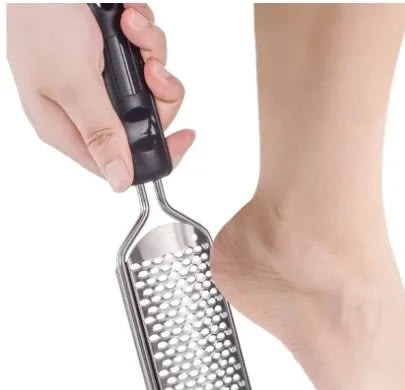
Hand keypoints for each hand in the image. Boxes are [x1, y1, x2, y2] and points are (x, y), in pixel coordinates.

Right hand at [7, 3, 194, 190]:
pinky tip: (128, 17)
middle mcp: (86, 107)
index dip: (155, 152)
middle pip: (145, 122)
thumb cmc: (42, 17)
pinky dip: (145, 35)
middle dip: (158, 93)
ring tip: (132, 28)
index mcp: (66, 126)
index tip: (183, 138)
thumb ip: (101, 131)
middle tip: (151, 71)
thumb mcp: (73, 83)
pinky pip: (148, 57)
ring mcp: (102, 80)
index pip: (118, 161)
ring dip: (152, 55)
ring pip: (153, 88)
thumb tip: (118, 180)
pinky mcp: (115, 55)